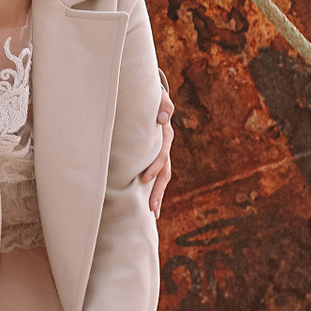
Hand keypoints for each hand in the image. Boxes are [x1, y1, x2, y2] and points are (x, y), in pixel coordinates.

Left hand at [140, 87, 175, 217]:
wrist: (150, 96)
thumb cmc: (151, 97)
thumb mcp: (158, 96)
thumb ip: (163, 103)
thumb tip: (163, 119)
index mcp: (164, 135)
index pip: (161, 154)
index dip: (154, 167)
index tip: (144, 179)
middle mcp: (165, 146)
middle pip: (165, 172)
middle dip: (158, 191)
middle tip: (152, 208)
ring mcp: (161, 151)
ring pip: (163, 176)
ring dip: (158, 195)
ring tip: (153, 213)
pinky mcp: (155, 155)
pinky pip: (157, 174)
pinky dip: (154, 189)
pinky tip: (149, 203)